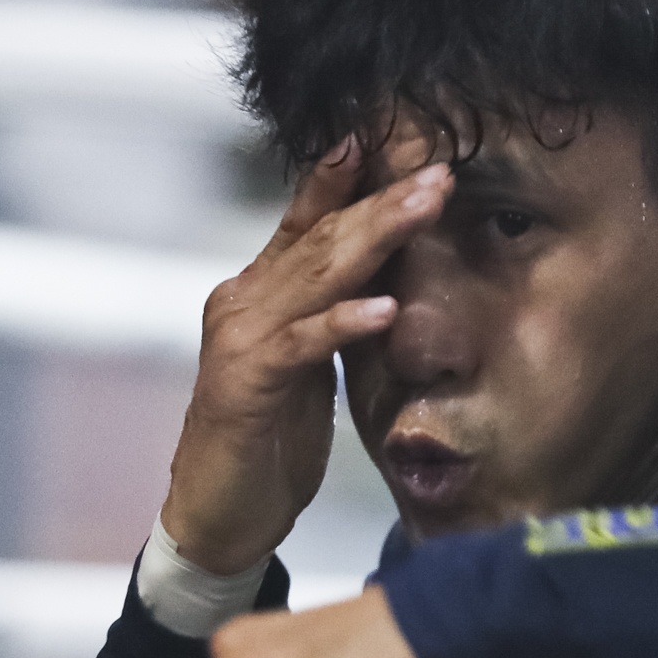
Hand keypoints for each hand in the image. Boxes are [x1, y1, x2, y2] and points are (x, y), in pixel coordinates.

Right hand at [161, 141, 451, 574]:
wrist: (219, 518)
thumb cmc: (266, 448)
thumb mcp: (307, 372)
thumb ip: (329, 322)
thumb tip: (380, 286)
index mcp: (259, 295)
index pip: (307, 225)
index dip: (345, 179)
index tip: (391, 139)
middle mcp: (244, 302)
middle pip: (323, 239)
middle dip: (383, 201)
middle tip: (438, 171)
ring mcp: (242, 339)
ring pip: (317, 276)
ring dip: (376, 238)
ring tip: (425, 208)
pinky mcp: (247, 385)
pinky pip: (304, 344)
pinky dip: (344, 323)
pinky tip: (387, 308)